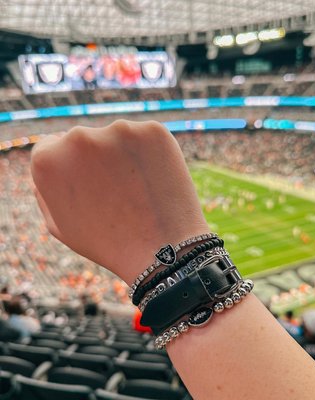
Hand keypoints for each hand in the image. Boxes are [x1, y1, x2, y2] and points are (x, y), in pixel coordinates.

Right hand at [31, 120, 208, 283]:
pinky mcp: (153, 130)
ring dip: (122, 155)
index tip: (86, 184)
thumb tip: (48, 160)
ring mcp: (118, 130)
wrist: (162, 252)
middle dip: (94, 160)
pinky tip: (153, 180)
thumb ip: (44, 188)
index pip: (51, 147)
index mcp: (48, 159)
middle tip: (114, 191)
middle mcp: (79, 138)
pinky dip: (148, 154)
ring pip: (116, 137)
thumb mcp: (59, 225)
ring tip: (135, 190)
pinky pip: (145, 138)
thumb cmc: (107, 243)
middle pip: (83, 140)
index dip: (70, 168)